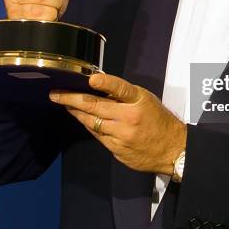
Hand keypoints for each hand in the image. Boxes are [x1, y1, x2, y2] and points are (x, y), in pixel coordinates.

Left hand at [49, 73, 186, 174]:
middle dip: (72, 99)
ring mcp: (122, 135)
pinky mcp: (117, 149)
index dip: (106, 83)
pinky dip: (89, 126)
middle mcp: (129, 118)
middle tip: (56, 94)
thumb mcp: (146, 100)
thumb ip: (124, 95)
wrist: (173, 149)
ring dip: (76, 112)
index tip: (92, 79)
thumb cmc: (159, 120)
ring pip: (91, 122)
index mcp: (139, 102)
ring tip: (64, 104)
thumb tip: (99, 87)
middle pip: (95, 107)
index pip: (121, 89)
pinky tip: (82, 119)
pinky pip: (97, 136)